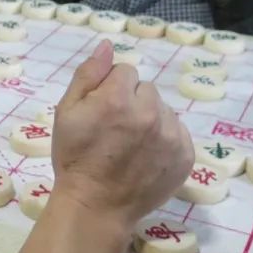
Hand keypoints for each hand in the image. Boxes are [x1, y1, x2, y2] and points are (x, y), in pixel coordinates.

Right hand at [51, 40, 193, 236]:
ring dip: (149, 120)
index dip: (109, 89)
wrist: (96, 207)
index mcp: (119, 98)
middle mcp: (151, 113)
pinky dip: (164, 140)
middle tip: (114, 130)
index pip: (124, 71)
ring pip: (163, 110)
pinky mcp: (186, 156)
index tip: (101, 112)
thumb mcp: (67, 112)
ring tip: (131, 145)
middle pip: (145, 90)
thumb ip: (88, 74)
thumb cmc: (75, 158)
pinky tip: (146, 156)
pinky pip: (177, 132)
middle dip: (131, 102)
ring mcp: (172, 136)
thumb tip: (108, 45)